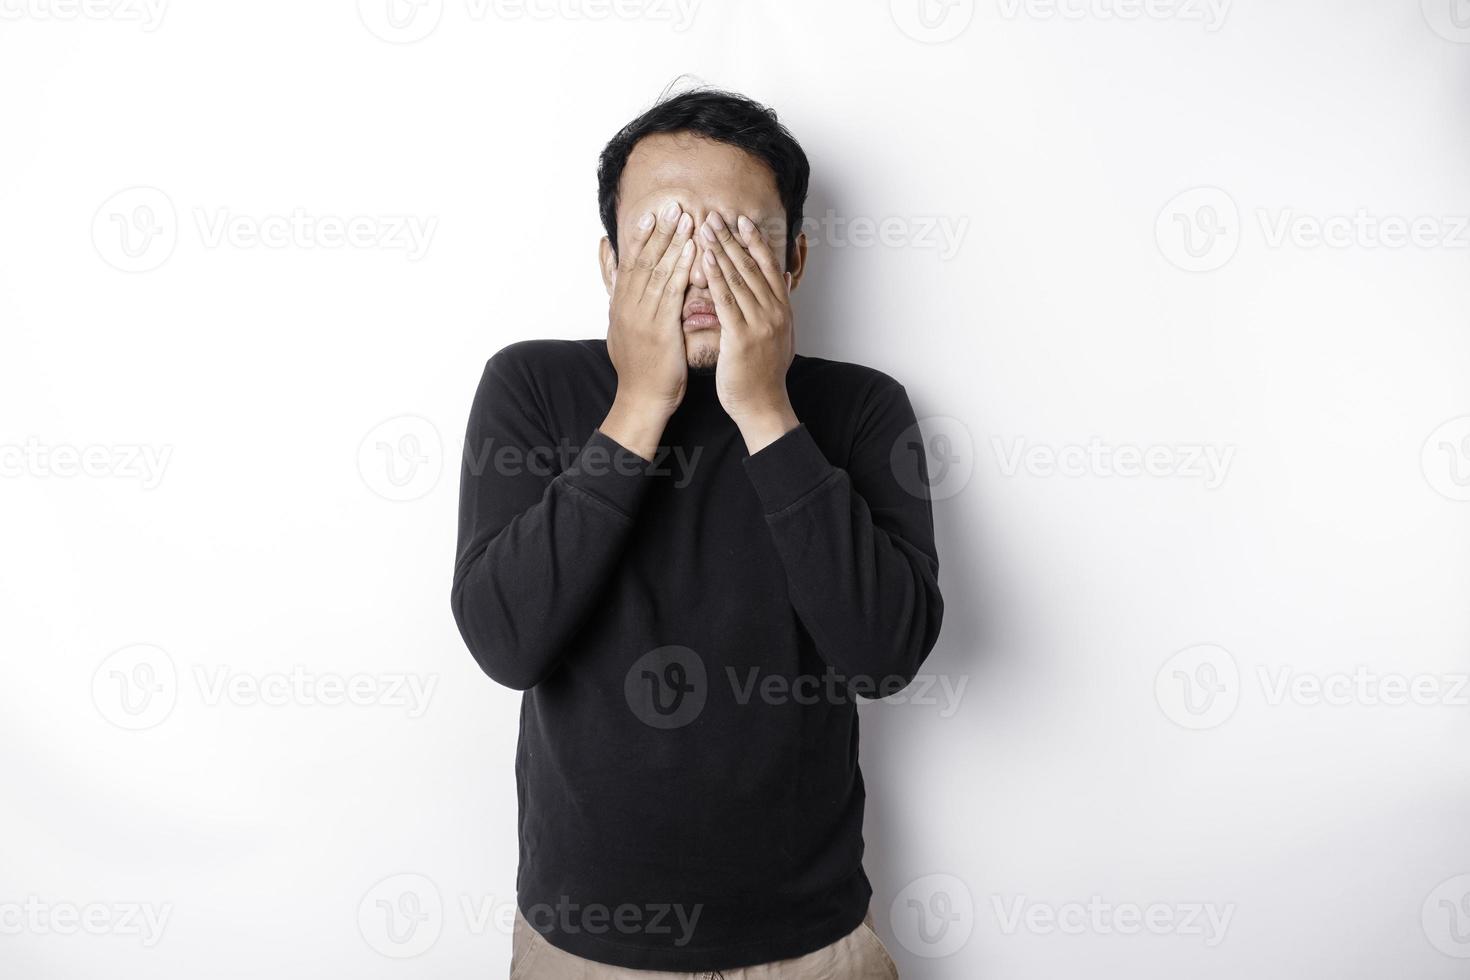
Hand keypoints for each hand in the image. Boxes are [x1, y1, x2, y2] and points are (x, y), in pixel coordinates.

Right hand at [601, 201, 696, 459]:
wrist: (642, 398)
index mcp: (621, 305)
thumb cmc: (640, 367)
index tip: (652, 214)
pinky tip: (692, 251)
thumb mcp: (622, 328)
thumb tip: (612, 274)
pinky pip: (671, 291)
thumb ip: (618, 297)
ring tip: (686, 218)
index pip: (630, 262)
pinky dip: (681, 268)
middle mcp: (628, 305)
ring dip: (672, 242)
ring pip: (656, 270)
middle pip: (643, 259)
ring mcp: (641, 315)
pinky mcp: (658, 327)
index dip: (641, 236)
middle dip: (659, 231)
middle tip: (673, 206)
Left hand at [701, 211, 799, 451]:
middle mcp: (775, 312)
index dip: (755, 241)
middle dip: (732, 238)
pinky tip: (706, 260)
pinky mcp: (743, 337)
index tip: (741, 220)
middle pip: (752, 266)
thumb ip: (779, 306)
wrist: (763, 405)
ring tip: (706, 228)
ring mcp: (760, 323)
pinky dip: (716, 277)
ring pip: (739, 278)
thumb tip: (782, 280)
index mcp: (782, 309)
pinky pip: (727, 301)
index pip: (769, 266)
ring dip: (721, 250)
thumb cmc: (764, 374)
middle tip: (715, 214)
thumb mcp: (779, 336)